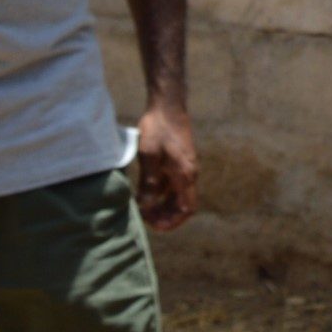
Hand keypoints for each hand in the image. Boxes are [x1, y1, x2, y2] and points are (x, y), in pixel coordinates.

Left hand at [136, 104, 198, 231]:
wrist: (168, 104)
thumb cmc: (158, 129)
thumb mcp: (149, 157)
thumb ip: (149, 183)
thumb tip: (146, 206)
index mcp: (185, 175)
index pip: (186, 209)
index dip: (173, 222)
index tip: (156, 226)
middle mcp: (188, 174)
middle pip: (182, 204)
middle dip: (166, 215)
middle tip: (146, 219)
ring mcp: (184, 167)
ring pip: (176, 194)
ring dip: (162, 204)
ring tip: (142, 208)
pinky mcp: (178, 160)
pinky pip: (171, 183)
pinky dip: (160, 192)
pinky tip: (144, 191)